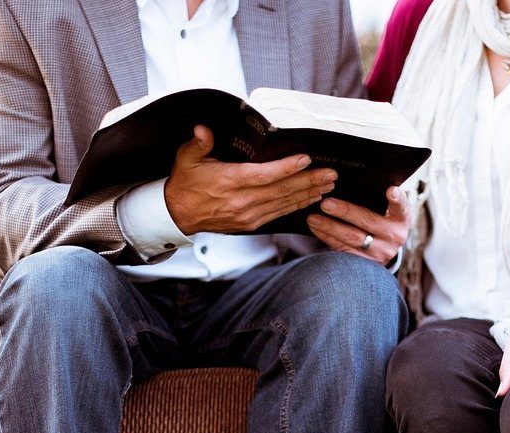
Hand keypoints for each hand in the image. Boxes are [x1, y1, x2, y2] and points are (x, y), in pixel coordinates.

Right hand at [163, 125, 337, 234]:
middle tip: (330, 174)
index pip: (264, 175)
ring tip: (328, 186)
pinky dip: (296, 206)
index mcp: (229, 182)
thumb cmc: (186, 184)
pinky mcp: (251, 223)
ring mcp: (248, 215)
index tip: (306, 159)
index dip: (287, 168)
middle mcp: (242, 201)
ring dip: (308, 194)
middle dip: (309, 182)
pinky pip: (279, 214)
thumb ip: (198, 144)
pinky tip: (310, 200)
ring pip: (284, 204)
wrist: (178, 214)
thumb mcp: (186, 158)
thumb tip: (203, 130)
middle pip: (282, 191)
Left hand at [305, 186, 410, 265]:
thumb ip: (379, 199)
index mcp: (401, 219)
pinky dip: (327, 238)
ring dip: (330, 227)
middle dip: (345, 212)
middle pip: (368, 222)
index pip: (401, 207)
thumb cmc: (383, 220)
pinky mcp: (365, 264)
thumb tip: (356, 179)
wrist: (385, 249)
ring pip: (352, 239)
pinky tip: (316, 229)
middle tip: (326, 204)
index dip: (397, 199)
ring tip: (313, 218)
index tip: (390, 190)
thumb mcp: (388, 211)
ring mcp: (380, 253)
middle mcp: (394, 237)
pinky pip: (343, 250)